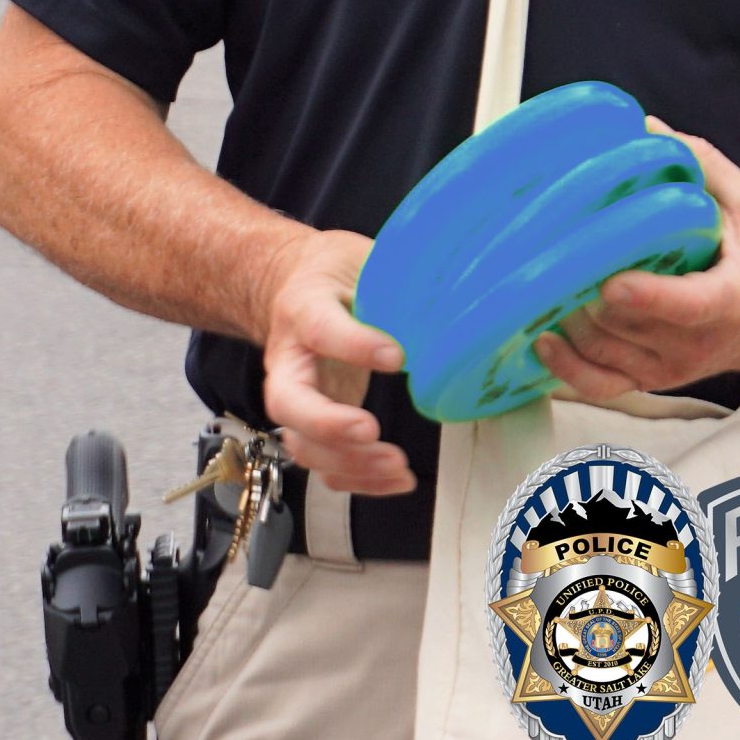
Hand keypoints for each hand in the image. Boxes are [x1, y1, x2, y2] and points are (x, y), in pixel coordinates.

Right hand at [261, 227, 412, 496]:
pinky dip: (356, 480)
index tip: (396, 357)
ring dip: (348, 463)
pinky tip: (394, 480)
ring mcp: (296, 398)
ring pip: (304, 444)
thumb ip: (391, 277)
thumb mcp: (358, 258)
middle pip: (290, 404)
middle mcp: (288, 361)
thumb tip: (450, 291)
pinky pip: (323, 462)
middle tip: (372, 432)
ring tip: (396, 467)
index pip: (321, 328)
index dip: (355, 345)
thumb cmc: (331, 273)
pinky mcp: (312, 424)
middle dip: (329, 425)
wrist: (290, 288)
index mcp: (303, 309)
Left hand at [538, 135, 739, 402]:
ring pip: (603, 352)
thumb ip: (704, 166)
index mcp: (728, 300)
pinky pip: (599, 384)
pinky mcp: (650, 379)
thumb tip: (648, 127)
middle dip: (584, 291)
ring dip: (569, 318)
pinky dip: (566, 367)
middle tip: (550, 252)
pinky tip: (543, 337)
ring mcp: (669, 367)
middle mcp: (695, 343)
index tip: (611, 281)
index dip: (644, 297)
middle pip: (626, 326)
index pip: (684, 306)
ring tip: (541, 279)